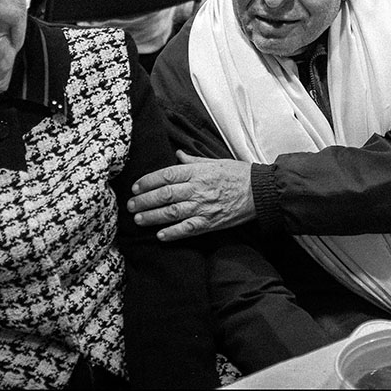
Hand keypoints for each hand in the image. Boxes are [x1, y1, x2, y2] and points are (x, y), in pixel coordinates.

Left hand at [128, 150, 255, 239]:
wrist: (260, 191)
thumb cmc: (238, 174)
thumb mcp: (215, 161)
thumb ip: (193, 160)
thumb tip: (176, 154)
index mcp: (198, 172)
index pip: (167, 175)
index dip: (148, 181)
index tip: (135, 187)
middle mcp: (198, 189)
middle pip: (165, 195)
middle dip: (144, 200)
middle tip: (130, 205)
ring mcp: (204, 207)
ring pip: (172, 213)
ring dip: (152, 217)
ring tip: (138, 219)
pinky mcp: (210, 222)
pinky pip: (188, 229)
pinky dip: (173, 233)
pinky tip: (160, 235)